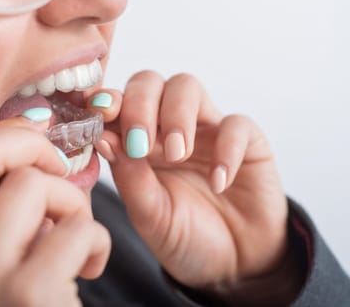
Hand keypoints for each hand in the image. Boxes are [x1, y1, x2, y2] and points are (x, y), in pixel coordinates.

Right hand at [0, 116, 109, 306]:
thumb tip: (32, 133)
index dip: (12, 139)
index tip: (42, 151)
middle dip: (37, 150)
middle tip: (61, 174)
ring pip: (35, 186)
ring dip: (73, 206)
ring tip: (75, 240)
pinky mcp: (25, 296)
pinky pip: (76, 227)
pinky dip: (95, 242)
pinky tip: (86, 268)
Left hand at [88, 72, 299, 302]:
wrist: (234, 266)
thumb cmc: (185, 236)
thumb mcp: (149, 214)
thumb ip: (129, 176)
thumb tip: (103, 137)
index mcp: (137, 140)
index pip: (118, 102)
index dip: (107, 101)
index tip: (101, 113)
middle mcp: (169, 126)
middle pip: (150, 82)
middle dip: (140, 105)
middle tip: (141, 143)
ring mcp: (207, 128)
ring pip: (187, 86)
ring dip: (177, 116)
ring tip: (178, 156)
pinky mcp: (248, 141)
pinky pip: (237, 124)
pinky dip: (226, 149)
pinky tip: (217, 183)